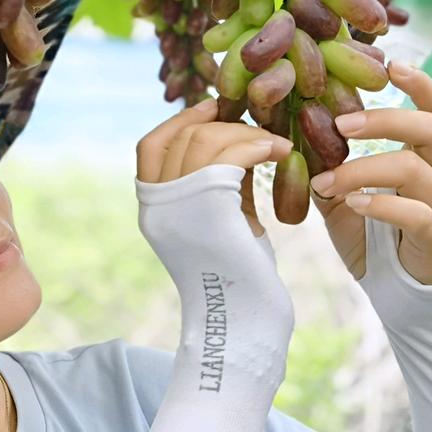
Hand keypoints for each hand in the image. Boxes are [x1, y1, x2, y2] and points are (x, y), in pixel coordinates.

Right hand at [135, 98, 296, 397]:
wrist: (246, 324)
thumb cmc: (239, 279)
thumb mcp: (217, 224)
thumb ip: (214, 187)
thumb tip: (231, 145)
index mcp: (152, 209)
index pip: (150, 145)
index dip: (180, 120)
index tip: (213, 107)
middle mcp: (157, 206)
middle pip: (180, 137)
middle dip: (221, 124)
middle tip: (258, 129)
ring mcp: (179, 207)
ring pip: (205, 140)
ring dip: (245, 133)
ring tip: (275, 144)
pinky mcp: (210, 211)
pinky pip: (230, 155)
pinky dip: (258, 144)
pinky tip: (281, 151)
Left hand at [308, 59, 431, 286]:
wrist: (388, 284)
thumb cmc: (366, 229)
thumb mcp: (339, 190)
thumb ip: (323, 161)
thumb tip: (287, 127)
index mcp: (426, 157)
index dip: (420, 84)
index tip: (391, 65)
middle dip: (384, 120)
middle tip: (341, 124)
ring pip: (415, 170)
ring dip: (362, 169)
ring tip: (326, 181)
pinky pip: (416, 213)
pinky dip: (380, 204)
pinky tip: (352, 204)